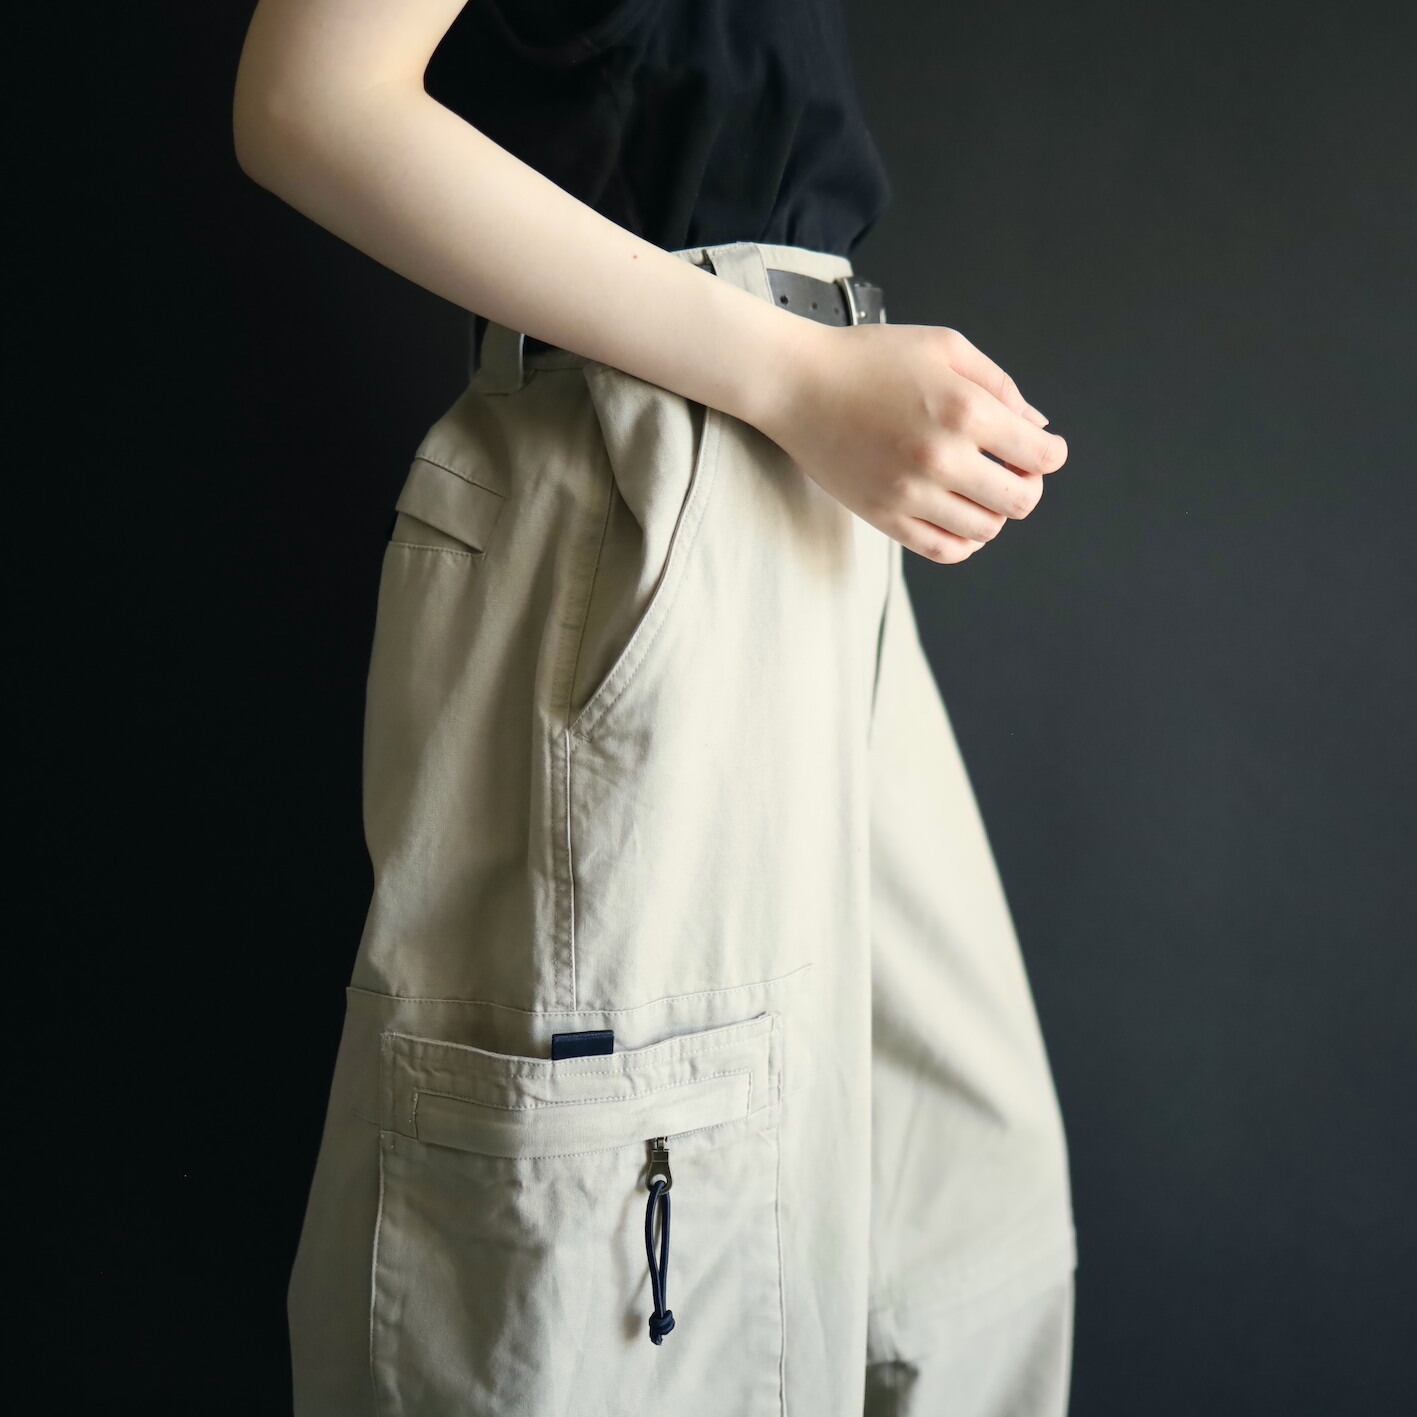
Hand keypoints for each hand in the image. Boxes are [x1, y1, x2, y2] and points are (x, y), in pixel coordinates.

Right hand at [755, 322, 1067, 562]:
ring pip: (985, 530)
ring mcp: (911, 493)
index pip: (1040, 456)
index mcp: (965, 410)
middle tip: (1013, 471)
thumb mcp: (944, 347)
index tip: (1042, 450)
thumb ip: (1000, 385)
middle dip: (1028, 486)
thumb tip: (1038, 427)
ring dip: (994, 512)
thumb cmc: (868, 358)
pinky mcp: (884, 516)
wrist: (798, 384)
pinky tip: (960, 517)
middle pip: (1020, 500)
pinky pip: (944, 550)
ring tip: (979, 489)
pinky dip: (965, 542)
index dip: (1050, 454)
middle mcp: (941, 457)